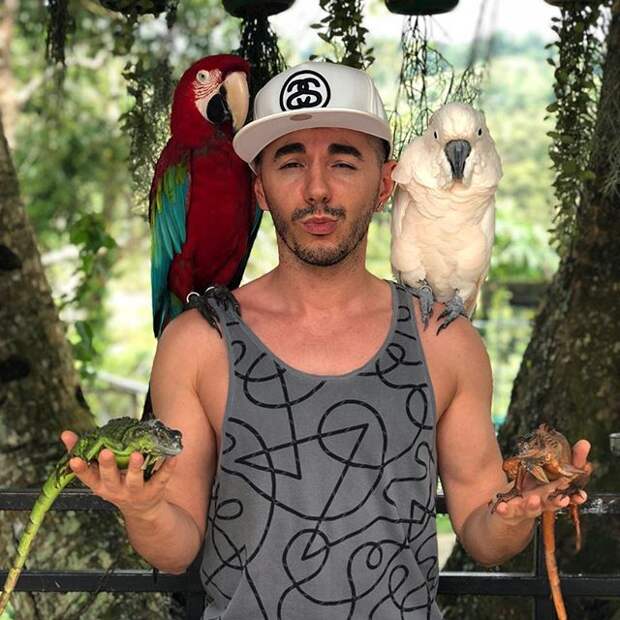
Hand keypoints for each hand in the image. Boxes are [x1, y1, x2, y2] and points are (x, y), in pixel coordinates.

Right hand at [61, 430, 176, 520]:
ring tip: (136, 454)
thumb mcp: (98, 473)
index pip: (87, 477)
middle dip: (108, 466)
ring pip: (134, 480)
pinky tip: (172, 456)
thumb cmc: (116, 482)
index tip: (74, 460)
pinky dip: (167, 467)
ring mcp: (136, 492)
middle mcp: (116, 490)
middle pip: (110, 478)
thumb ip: (82, 453)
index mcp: (100, 485)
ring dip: (134, 467)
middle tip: (106, 452)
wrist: (142, 509)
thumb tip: (65, 434)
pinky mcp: (155, 490)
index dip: (80, 469)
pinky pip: (161, 478)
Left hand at [492, 439, 590, 525]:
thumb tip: (585, 443)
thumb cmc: (531, 487)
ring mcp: (524, 509)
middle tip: (564, 500)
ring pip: (530, 509)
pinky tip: (500, 507)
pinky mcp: (508, 512)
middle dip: (557, 502)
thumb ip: (565, 459)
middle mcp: (540, 503)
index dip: (575, 496)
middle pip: (550, 504)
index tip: (582, 495)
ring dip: (533, 505)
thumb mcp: (546, 470)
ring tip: (534, 499)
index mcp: (551, 494)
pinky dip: (504, 510)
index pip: (567, 495)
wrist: (507, 508)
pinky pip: (506, 512)